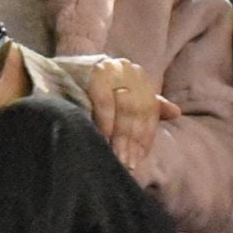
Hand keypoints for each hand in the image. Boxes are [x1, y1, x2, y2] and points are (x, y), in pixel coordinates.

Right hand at [87, 56, 179, 171]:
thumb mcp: (120, 95)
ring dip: (121, 135)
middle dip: (132, 141)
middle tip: (127, 164)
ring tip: (117, 156)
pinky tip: (104, 137)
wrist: (56, 70)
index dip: (144, 137)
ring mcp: (112, 68)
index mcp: (138, 76)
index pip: (148, 110)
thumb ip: (147, 105)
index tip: (138, 160)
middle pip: (138, 110)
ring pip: (125, 107)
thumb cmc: (90, 88)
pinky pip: (105, 100)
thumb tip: (176, 112)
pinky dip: (106, 120)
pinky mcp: (95, 70)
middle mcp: (128, 69)